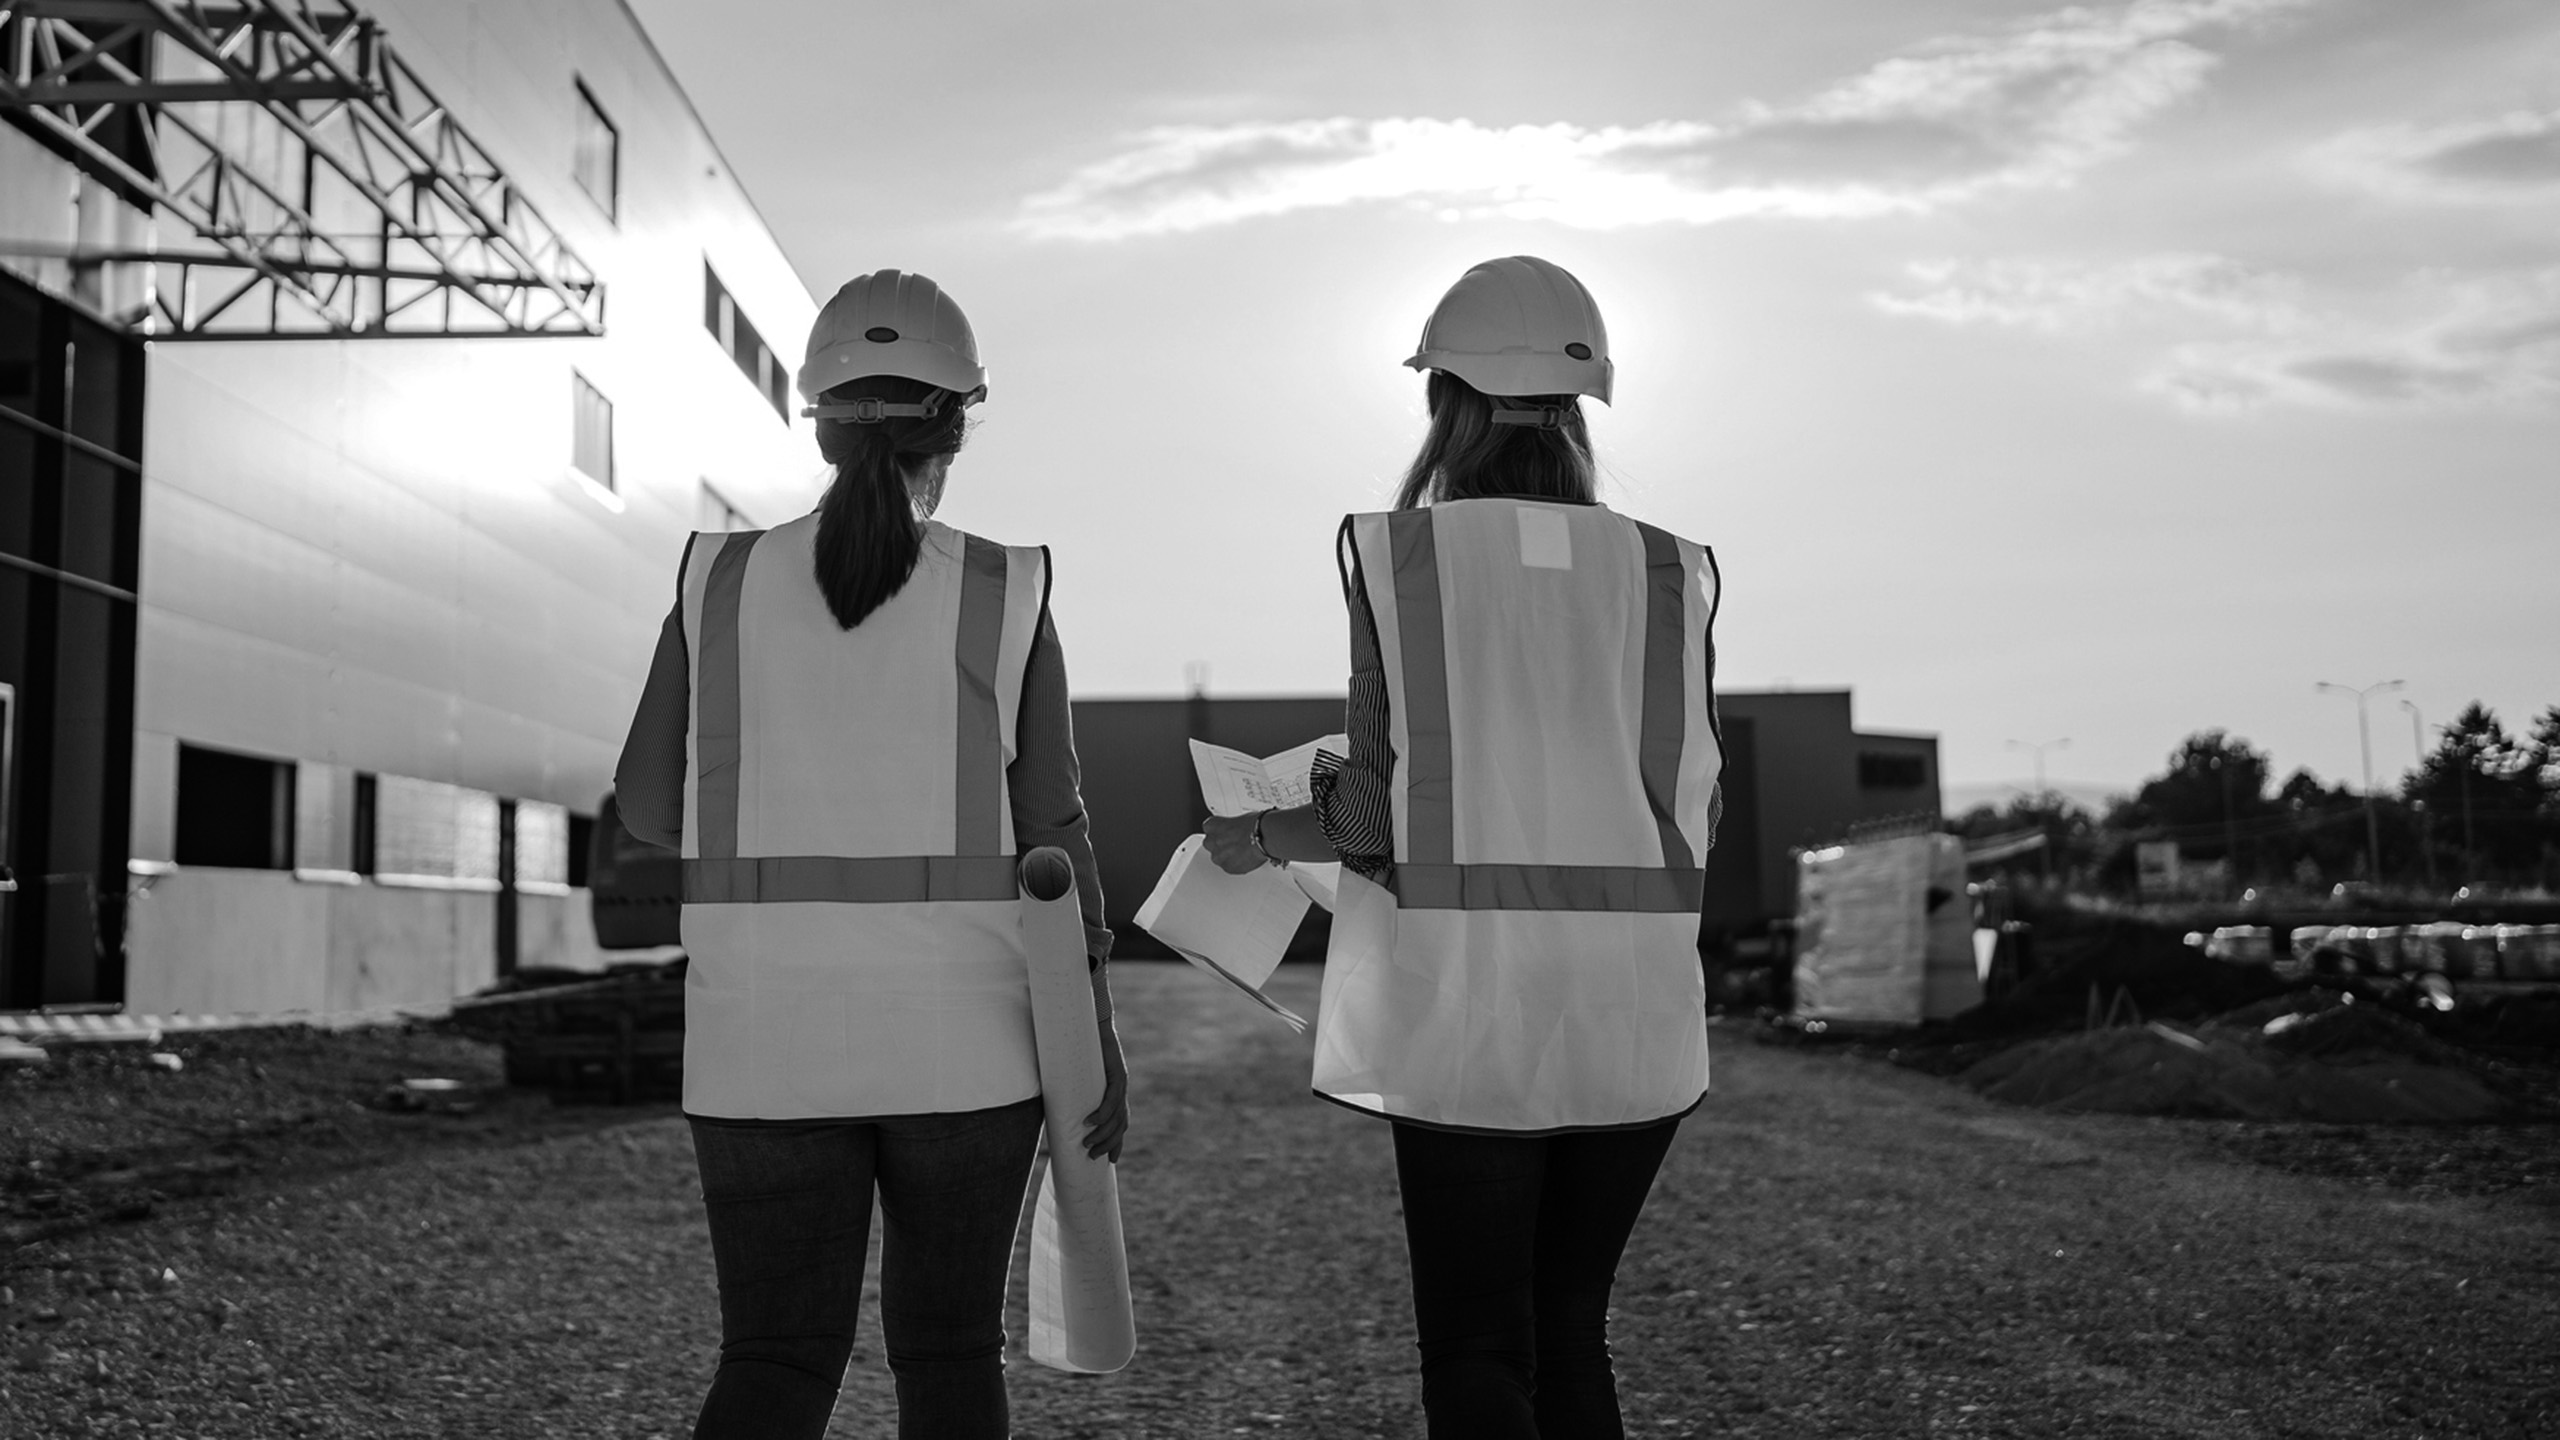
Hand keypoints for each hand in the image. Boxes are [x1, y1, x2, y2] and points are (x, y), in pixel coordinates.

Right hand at [1083, 1014, 1129, 1162]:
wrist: (1088, 1022)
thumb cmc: (1077, 1050)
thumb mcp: (1073, 1078)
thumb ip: (1069, 1094)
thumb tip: (1049, 1111)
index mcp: (1113, 1093)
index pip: (1120, 1123)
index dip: (1117, 1143)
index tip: (1110, 1161)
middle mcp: (1120, 1090)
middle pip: (1120, 1125)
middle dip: (1108, 1144)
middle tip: (1092, 1155)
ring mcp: (1121, 1082)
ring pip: (1117, 1115)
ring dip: (1103, 1133)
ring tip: (1088, 1144)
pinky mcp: (1117, 1072)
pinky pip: (1112, 1098)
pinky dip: (1101, 1113)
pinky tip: (1090, 1122)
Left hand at [1202, 812, 1270, 874]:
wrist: (1265, 837)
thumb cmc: (1255, 825)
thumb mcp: (1239, 819)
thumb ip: (1230, 826)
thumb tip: (1234, 830)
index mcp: (1212, 825)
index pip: (1208, 828)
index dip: (1219, 831)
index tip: (1225, 832)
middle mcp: (1212, 842)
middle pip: (1211, 844)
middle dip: (1221, 844)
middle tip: (1234, 842)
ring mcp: (1219, 856)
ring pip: (1219, 857)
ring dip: (1227, 855)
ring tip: (1242, 851)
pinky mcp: (1228, 868)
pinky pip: (1229, 867)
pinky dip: (1236, 864)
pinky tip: (1246, 858)